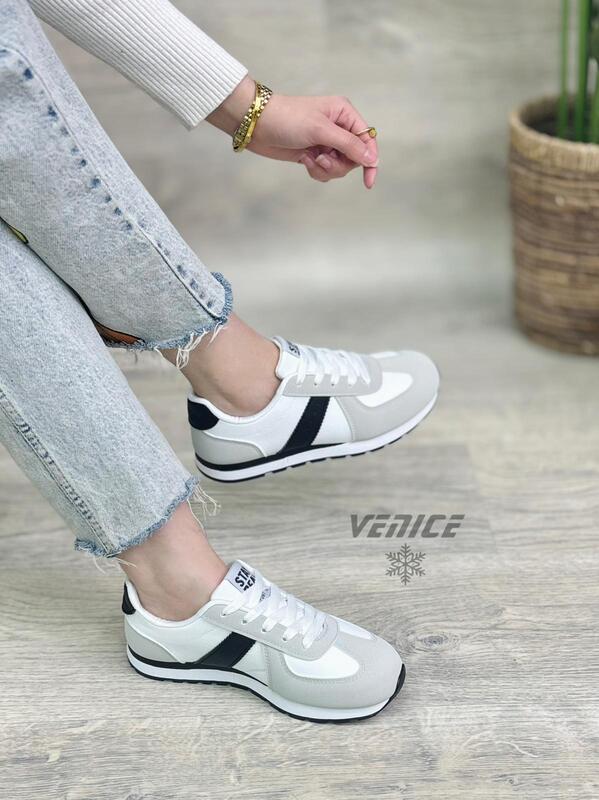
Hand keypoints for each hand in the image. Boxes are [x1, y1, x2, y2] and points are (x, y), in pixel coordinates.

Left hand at [207, 76, 378, 188]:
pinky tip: (303, 160)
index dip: (369, 160)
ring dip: (326, 169)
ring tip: (310, 160)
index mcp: (344, 113)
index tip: (368, 181)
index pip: (367, 139)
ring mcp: (326, 142)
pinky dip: (316, 170)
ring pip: (339, 167)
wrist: (258, 125)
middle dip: (339, 164)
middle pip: (354, 157)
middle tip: (322, 160)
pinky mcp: (314, 154)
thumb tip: (370, 159)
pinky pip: (325, 171)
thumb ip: (348, 145)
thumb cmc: (288, 119)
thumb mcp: (321, 130)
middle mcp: (338, 127)